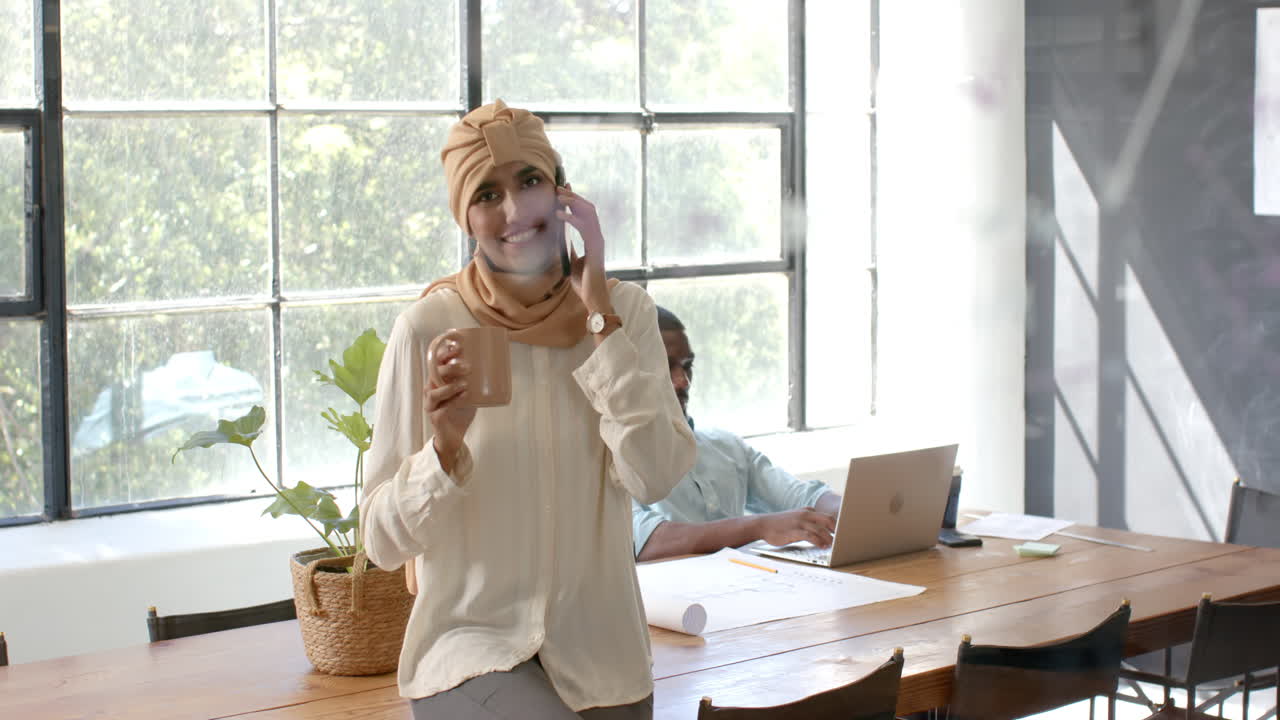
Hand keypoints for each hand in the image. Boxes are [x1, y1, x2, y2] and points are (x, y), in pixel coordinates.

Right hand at [424, 332, 475, 471]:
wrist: (454, 437)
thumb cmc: (460, 411)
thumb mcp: (469, 392)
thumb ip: (476, 380)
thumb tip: (498, 365)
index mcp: (437, 381)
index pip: (436, 363)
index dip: (444, 353)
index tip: (458, 346)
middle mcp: (431, 390)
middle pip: (434, 375)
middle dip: (450, 368)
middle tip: (467, 366)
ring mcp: (431, 405)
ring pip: (435, 391)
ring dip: (450, 386)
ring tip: (465, 383)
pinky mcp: (436, 418)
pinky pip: (443, 408)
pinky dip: (454, 402)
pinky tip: (464, 398)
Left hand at [555, 185, 611, 312]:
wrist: (592, 297)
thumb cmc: (583, 282)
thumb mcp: (571, 261)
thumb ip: (568, 248)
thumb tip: (559, 239)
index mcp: (593, 238)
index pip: (585, 213)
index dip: (575, 199)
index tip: (563, 190)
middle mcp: (598, 236)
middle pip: (588, 207)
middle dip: (573, 195)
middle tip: (558, 187)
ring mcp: (598, 240)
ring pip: (588, 212)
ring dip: (572, 201)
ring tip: (557, 196)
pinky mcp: (595, 247)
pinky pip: (584, 227)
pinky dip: (571, 218)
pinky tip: (558, 214)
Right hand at [756, 508, 836, 547]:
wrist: (762, 524)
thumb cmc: (779, 524)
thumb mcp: (795, 518)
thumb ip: (807, 521)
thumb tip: (821, 532)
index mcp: (807, 511)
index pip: (826, 517)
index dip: (836, 526)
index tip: (842, 534)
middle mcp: (805, 514)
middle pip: (828, 520)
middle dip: (837, 530)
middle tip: (843, 539)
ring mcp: (800, 522)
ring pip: (821, 529)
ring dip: (829, 538)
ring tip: (834, 546)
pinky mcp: (794, 531)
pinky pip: (810, 536)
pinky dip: (818, 542)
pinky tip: (822, 546)